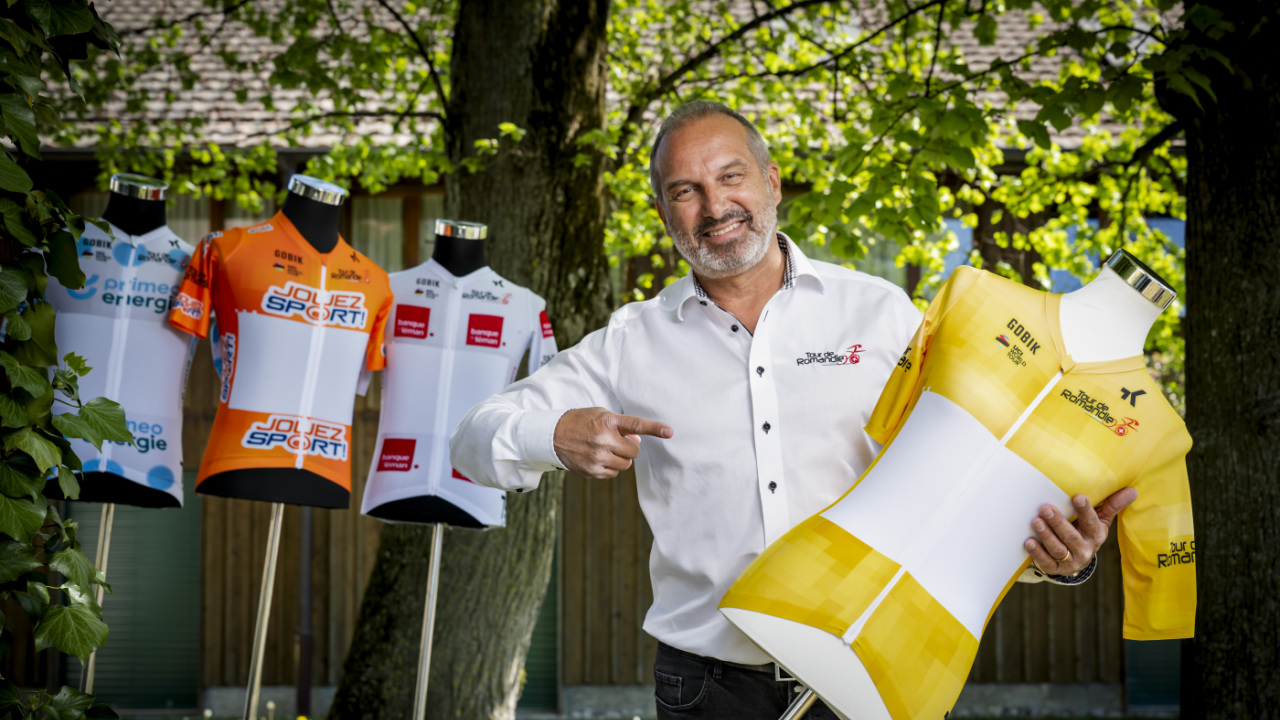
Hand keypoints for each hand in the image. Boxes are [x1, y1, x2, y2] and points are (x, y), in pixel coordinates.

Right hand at [553, 408, 672, 478]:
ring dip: (621, 458)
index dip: (654, 428)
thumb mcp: (601, 416)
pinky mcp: (591, 470)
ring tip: (605, 449)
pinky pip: (613, 473)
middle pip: (634, 452)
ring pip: (625, 465)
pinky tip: (597, 458)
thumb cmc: (581, 422)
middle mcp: (603, 439)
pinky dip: (610, 467)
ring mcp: (597, 457)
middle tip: (617, 442)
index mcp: (607, 421)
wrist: (552, 435)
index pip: (636, 425)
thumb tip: (638, 442)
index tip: (669, 432)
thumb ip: (622, 427)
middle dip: (629, 448)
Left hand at [1024, 487, 1136, 576]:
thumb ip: (1113, 505)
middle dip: (1058, 523)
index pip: (1092, 522)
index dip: (1086, 510)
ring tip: (1035, 521)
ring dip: (1046, 535)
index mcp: (1096, 535)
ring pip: (1058, 549)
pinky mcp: (1056, 569)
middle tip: (1045, 508)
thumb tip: (1133, 491)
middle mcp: (1085, 549)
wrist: (1076, 559)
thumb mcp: (1101, 519)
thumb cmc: (1086, 531)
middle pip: (1071, 537)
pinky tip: (1028, 542)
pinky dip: (1037, 553)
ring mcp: (1070, 561)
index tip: (1078, 496)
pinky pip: (1046, 562)